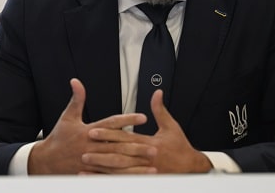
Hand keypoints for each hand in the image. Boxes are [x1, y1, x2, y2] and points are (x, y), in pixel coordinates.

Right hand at [28, 78, 148, 174]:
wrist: (46, 161)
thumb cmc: (58, 138)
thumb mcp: (67, 117)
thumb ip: (76, 99)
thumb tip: (76, 81)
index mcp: (88, 131)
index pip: (112, 124)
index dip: (127, 119)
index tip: (143, 117)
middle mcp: (92, 147)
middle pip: (118, 147)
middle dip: (136, 148)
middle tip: (154, 147)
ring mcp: (93, 162)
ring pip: (117, 164)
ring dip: (135, 165)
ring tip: (151, 164)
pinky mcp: (92, 173)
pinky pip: (112, 176)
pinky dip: (126, 177)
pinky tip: (139, 176)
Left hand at [84, 90, 212, 173]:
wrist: (191, 168)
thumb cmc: (180, 147)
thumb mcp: (171, 126)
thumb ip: (160, 110)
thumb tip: (156, 93)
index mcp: (150, 143)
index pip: (125, 138)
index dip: (109, 134)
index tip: (94, 130)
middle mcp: (144, 158)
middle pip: (119, 155)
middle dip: (101, 152)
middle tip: (84, 149)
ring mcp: (143, 171)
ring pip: (119, 170)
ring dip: (101, 168)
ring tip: (86, 165)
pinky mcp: (143, 179)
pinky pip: (122, 180)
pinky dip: (108, 179)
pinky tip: (96, 178)